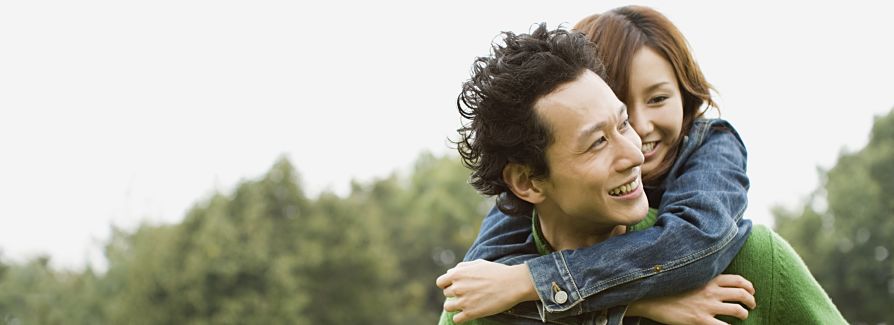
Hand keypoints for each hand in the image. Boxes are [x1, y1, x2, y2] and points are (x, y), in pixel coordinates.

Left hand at [435, 259, 537, 322]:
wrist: (512, 284)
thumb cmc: (496, 272)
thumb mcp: (477, 264)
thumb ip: (461, 267)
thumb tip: (450, 273)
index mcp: (457, 274)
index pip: (440, 282)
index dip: (447, 285)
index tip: (456, 286)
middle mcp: (457, 287)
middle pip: (446, 294)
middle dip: (455, 294)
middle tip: (468, 294)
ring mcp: (463, 301)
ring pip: (448, 307)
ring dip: (455, 307)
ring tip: (466, 305)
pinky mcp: (471, 313)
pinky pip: (456, 320)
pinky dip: (461, 318)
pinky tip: (469, 313)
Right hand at [627, 274, 755, 324]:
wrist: (650, 298)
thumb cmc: (667, 288)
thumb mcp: (688, 278)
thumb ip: (703, 279)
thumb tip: (714, 283)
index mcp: (708, 279)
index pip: (738, 280)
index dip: (749, 286)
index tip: (751, 291)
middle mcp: (711, 291)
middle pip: (742, 294)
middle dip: (751, 301)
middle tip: (751, 306)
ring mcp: (707, 306)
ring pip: (738, 310)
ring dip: (744, 314)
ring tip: (743, 316)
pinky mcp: (701, 320)